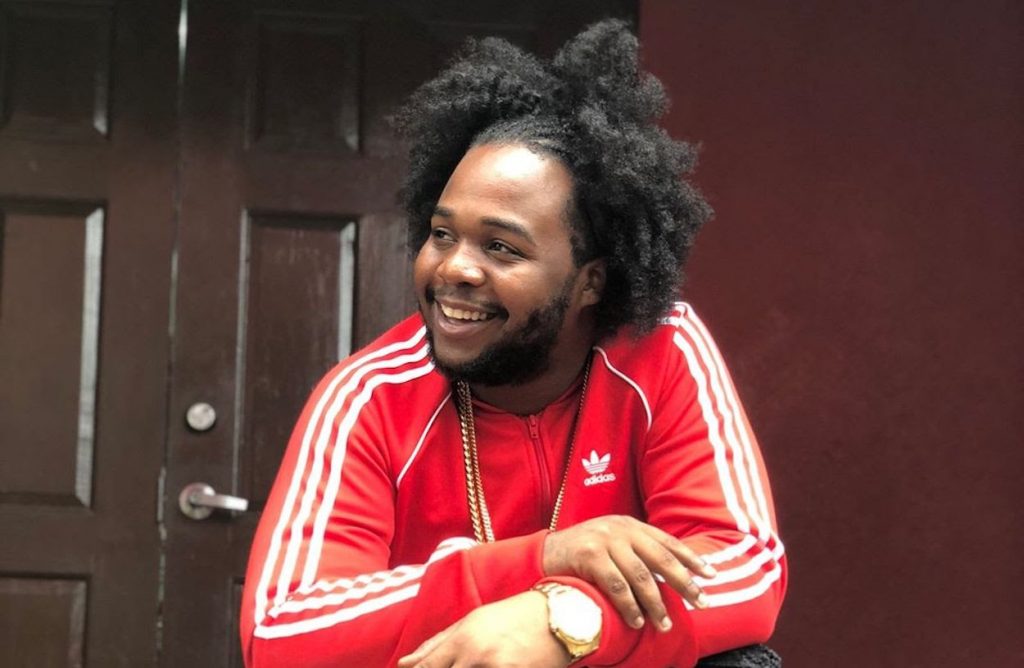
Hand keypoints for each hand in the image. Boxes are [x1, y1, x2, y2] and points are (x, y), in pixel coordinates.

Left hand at [397, 591, 569, 667]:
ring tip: (479, 663)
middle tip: (452, 666)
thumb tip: (404, 663)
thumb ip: (438, 643)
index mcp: (463, 637)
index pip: (427, 667)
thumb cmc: (515, 616)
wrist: (562, 616)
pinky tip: (489, 667)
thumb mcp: (474, 621)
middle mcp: (477, 655)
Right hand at [542, 515, 716, 630]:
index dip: (691, 558)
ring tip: (664, 623)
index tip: (711, 574)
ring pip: (640, 576)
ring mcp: (605, 540)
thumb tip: (668, 576)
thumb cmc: (582, 553)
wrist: (544, 552)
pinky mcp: (590, 555)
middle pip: (661, 558)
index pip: (667, 541)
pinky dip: (629, 606)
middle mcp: (621, 529)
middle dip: (684, 582)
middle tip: (701, 601)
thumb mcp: (611, 542)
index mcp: (630, 525)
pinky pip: (616, 585)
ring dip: (655, 603)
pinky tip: (636, 621)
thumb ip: (635, 551)